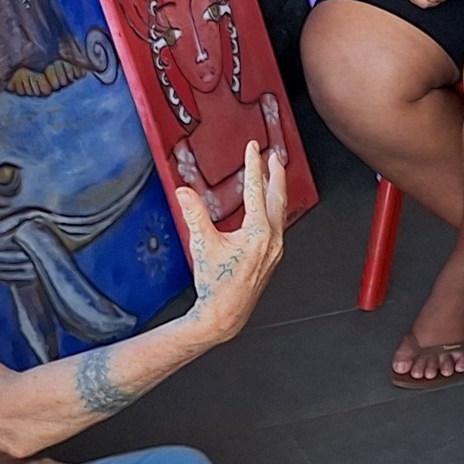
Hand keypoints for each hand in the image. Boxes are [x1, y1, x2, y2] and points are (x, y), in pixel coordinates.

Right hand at [174, 142, 286, 342]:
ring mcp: (274, 249)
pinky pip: (277, 224)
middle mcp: (271, 239)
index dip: (253, 166)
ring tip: (274, 175)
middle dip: (276, 174)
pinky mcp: (272, 256)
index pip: (256, 190)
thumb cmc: (217, 284)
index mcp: (257, 233)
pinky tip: (266, 206)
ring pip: (280, 211)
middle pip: (277, 197)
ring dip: (277, 190)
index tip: (254, 149)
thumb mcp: (202, 244)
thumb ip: (194, 215)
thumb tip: (184, 192)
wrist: (225, 313)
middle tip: (275, 156)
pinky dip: (273, 208)